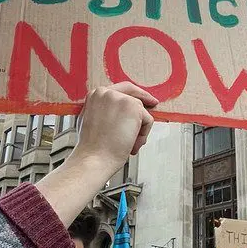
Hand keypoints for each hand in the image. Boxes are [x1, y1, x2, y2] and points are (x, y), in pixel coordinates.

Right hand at [37, 83, 157, 225]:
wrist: (94, 158)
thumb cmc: (93, 148)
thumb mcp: (93, 121)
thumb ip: (105, 111)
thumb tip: (121, 112)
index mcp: (95, 95)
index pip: (120, 89)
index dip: (134, 94)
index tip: (144, 99)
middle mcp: (106, 92)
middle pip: (134, 93)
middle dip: (145, 101)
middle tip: (154, 104)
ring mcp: (120, 98)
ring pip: (141, 111)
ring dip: (139, 130)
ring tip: (128, 145)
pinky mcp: (133, 107)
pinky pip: (148, 120)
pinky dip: (143, 135)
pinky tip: (131, 145)